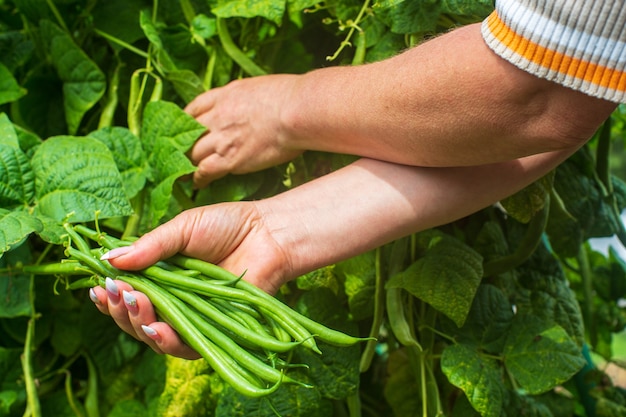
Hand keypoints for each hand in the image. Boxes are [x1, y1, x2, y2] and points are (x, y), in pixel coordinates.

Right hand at [89, 201, 292, 355]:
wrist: (268, 235)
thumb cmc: (227, 226)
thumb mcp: (183, 228)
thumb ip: (150, 247)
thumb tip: (109, 260)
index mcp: (159, 275)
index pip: (126, 292)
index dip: (109, 294)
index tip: (98, 286)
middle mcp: (171, 300)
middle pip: (134, 317)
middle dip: (119, 309)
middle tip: (117, 293)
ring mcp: (190, 317)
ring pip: (153, 335)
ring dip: (137, 324)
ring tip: (134, 305)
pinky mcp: (211, 332)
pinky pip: (184, 346)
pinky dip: (166, 341)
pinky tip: (155, 329)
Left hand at [186, 75, 303, 187]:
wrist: (296, 110)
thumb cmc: (289, 96)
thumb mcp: (257, 86)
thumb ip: (243, 97)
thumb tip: (245, 105)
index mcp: (223, 95)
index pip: (193, 108)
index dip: (185, 121)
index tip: (183, 130)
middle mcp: (217, 116)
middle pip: (187, 133)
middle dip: (181, 145)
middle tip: (177, 155)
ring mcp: (221, 137)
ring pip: (192, 153)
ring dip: (186, 164)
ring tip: (183, 173)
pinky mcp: (230, 158)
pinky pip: (205, 171)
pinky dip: (199, 178)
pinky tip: (198, 184)